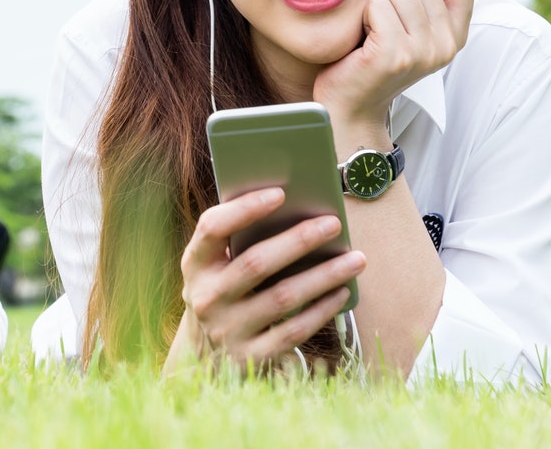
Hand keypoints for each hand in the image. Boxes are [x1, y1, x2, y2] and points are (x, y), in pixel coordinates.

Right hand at [167, 186, 365, 372]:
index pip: (212, 228)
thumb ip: (237, 240)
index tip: (280, 193)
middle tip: (332, 224)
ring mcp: (228, 330)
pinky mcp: (252, 356)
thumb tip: (291, 206)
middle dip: (299, 240)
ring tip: (355, 259)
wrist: (206, 355)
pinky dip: (322, 309)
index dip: (244, 209)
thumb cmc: (222, 292)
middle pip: (256, 262)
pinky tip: (342, 292)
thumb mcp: (214, 267)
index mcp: (194, 264)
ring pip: (283, 297)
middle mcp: (206, 297)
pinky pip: (294, 330)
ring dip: (324, 275)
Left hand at [313, 0, 477, 146]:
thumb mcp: (406, 21)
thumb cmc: (371, 54)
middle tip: (382, 19)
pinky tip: (363, 39)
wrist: (350, 104)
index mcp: (454, 33)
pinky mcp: (395, 55)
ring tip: (372, 30)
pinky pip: (377, 6)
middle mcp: (446, 44)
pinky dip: (363, 15)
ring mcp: (422, 52)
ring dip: (375, 2)